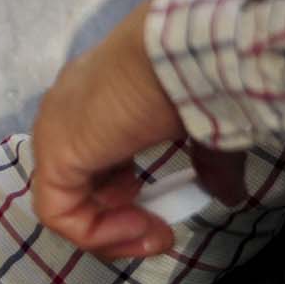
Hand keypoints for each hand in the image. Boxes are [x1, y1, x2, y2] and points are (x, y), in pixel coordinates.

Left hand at [32, 0, 244, 259]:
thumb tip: (230, 194)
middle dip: (118, 216)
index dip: (123, 197)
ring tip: (152, 231)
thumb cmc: (200, 74)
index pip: (94, 161)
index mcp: (96, 97)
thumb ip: (207, 164)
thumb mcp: (205, 127)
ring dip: (111, 229)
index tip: (161, 215)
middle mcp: (67, 113)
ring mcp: (55, 133)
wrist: (187, 52)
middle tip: (158, 230)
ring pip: (67, 203)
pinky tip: (137, 226)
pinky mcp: (54, 156)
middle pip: (78, 185)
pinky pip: (60, 213)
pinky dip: (96, 231)